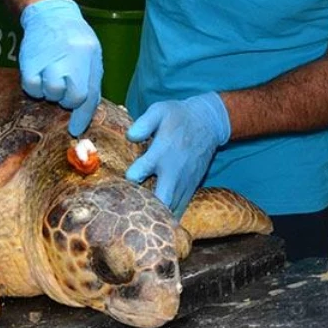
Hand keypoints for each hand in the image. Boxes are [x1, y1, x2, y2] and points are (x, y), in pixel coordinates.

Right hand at [19, 0, 102, 136]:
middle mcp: (71, 57)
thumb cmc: (73, 37)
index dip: (83, 116)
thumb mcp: (91, 53)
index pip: (90, 93)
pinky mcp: (29, 62)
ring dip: (52, 92)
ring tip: (52, 76)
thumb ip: (91, 80)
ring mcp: (49, 59)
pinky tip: (39, 75)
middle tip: (64, 86)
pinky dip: (35, 88)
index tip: (76, 130)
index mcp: (89, 54)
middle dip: (68, 99)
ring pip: (52, 93)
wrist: (48, 13)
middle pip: (71, 98)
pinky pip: (32, 88)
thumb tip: (87, 110)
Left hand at [124, 92, 230, 216]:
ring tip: (141, 216)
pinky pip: (180, 208)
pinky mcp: (192, 186)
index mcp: (161, 152)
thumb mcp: (160, 110)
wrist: (208, 122)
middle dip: (145, 210)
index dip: (125, 180)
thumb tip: (130, 137)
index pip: (138, 173)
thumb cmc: (179, 116)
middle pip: (161, 200)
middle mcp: (174, 171)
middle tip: (130, 212)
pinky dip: (168, 215)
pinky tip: (157, 216)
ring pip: (171, 209)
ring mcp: (185, 181)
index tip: (119, 180)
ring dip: (156, 215)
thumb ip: (143, 123)